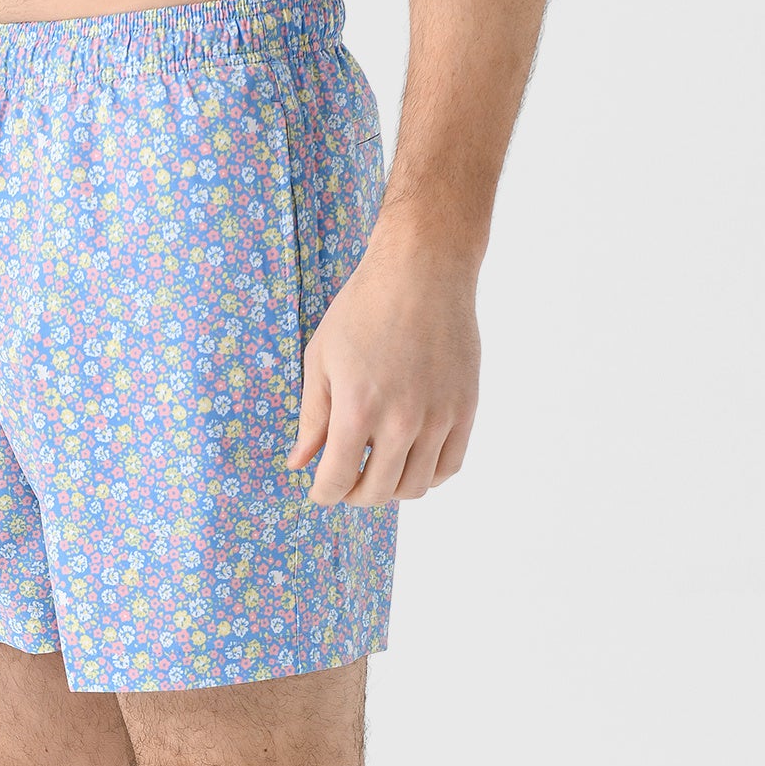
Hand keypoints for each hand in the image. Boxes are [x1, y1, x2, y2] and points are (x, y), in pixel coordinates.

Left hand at [288, 225, 480, 504]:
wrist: (423, 271)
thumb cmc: (364, 309)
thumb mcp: (321, 360)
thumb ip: (312, 419)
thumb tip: (299, 463)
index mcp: (357, 410)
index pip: (337, 481)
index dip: (323, 494)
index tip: (320, 489)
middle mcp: (401, 421)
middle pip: (377, 492)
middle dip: (354, 494)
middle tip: (347, 479)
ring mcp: (439, 418)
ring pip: (415, 487)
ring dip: (391, 487)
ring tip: (379, 467)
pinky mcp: (465, 409)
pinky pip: (448, 467)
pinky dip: (427, 474)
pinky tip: (411, 458)